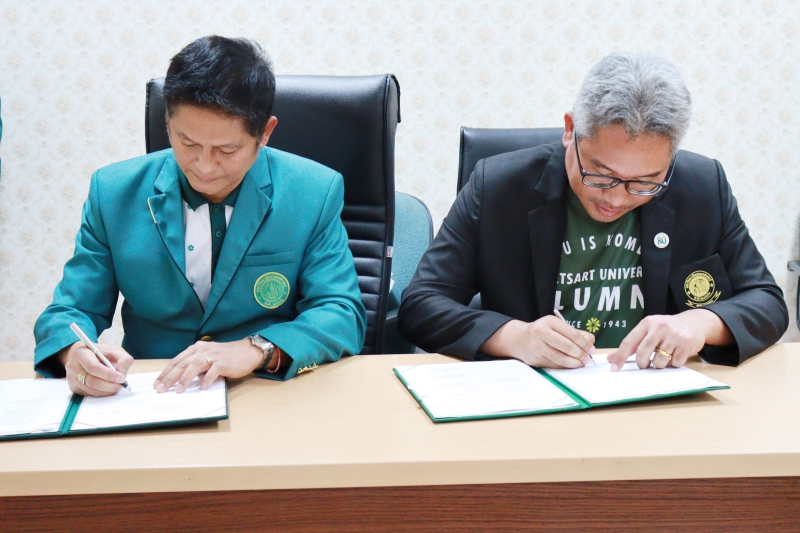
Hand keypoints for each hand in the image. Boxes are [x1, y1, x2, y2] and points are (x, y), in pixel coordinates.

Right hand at [58, 341, 133, 396]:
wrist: (85, 356)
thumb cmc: (101, 353)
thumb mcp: (115, 350)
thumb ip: (123, 359)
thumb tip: (122, 373)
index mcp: (81, 354)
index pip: (93, 367)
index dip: (108, 375)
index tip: (121, 378)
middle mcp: (73, 367)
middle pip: (92, 381)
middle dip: (109, 385)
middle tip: (121, 384)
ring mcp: (71, 379)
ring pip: (91, 390)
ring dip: (107, 390)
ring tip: (117, 386)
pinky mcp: (74, 388)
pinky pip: (89, 394)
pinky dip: (102, 393)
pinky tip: (109, 388)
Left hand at [153, 339, 263, 392]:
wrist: (247, 351)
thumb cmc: (226, 356)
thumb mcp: (207, 356)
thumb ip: (195, 364)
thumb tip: (179, 379)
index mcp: (196, 348)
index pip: (177, 361)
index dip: (166, 372)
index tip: (157, 383)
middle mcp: (202, 350)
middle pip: (182, 364)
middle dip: (170, 377)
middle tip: (160, 389)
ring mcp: (213, 356)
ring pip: (194, 366)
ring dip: (185, 379)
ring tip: (178, 390)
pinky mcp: (223, 363)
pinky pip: (213, 371)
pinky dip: (207, 380)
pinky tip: (202, 388)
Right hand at [480, 317, 595, 367]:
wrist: (519, 339)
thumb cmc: (543, 332)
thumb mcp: (557, 327)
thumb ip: (575, 333)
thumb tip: (590, 342)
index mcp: (550, 322)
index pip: (572, 334)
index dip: (584, 344)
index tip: (592, 350)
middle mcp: (541, 332)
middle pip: (567, 346)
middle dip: (580, 354)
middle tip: (587, 359)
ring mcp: (537, 346)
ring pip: (560, 358)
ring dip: (574, 363)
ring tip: (581, 363)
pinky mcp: (535, 358)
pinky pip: (554, 364)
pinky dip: (564, 366)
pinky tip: (571, 365)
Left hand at [607, 309, 731, 370]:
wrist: (694, 323)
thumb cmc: (666, 329)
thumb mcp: (648, 330)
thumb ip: (631, 344)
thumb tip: (611, 358)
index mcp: (647, 323)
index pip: (629, 342)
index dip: (620, 357)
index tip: (614, 368)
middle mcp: (659, 327)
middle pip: (642, 353)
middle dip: (642, 363)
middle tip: (644, 364)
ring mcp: (674, 336)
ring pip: (659, 361)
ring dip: (659, 364)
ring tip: (664, 356)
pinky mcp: (686, 344)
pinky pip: (674, 363)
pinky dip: (673, 363)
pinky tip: (676, 354)